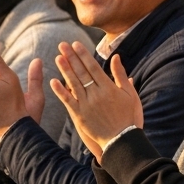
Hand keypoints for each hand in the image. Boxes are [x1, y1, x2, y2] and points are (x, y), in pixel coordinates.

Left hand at [50, 41, 141, 162]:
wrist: (122, 140)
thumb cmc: (128, 117)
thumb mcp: (129, 94)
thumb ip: (120, 75)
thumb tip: (116, 57)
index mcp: (108, 88)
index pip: (93, 67)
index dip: (83, 55)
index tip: (76, 44)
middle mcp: (96, 94)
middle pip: (81, 72)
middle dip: (71, 57)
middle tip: (62, 45)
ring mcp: (87, 105)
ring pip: (73, 84)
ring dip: (65, 70)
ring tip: (57, 57)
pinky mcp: (80, 116)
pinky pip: (68, 101)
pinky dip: (60, 92)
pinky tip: (53, 81)